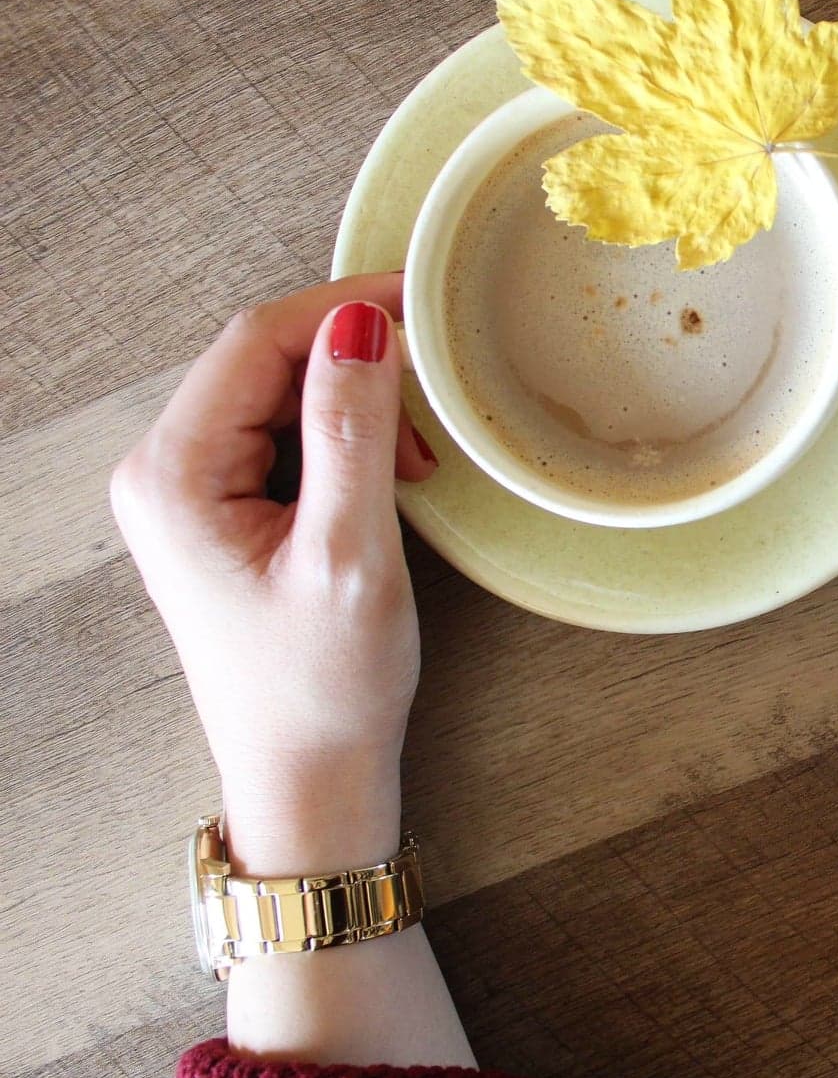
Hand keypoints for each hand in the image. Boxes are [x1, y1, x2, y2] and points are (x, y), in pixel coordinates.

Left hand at [112, 274, 437, 875]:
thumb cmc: (324, 685)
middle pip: (262, 359)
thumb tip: (362, 326)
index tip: (423, 302)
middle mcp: (163, 471)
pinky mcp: (221, 512)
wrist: (309, 775)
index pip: (255, 340)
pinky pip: (281, 434)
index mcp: (174, 474)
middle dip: (353, 364)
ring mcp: (187, 491)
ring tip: (416, 464)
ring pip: (277, 392)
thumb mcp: (350, 554)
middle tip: (435, 401)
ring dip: (355, 404)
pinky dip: (343, 438)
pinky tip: (388, 478)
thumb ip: (351, 432)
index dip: (341, 308)